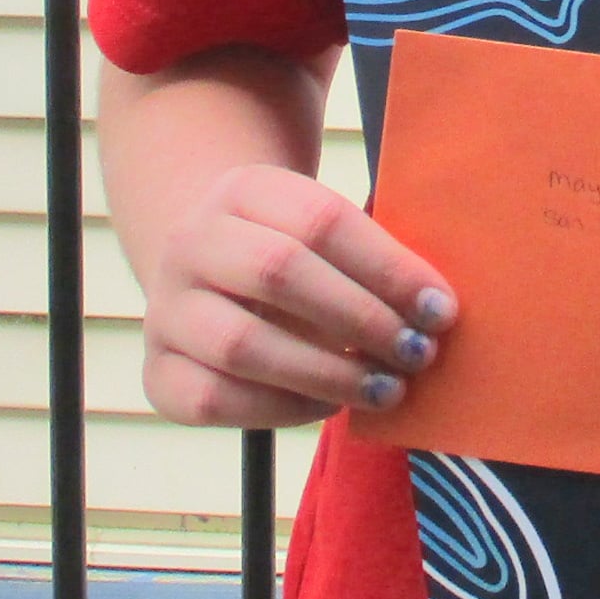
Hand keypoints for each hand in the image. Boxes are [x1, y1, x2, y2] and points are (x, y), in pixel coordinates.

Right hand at [142, 163, 457, 428]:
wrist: (210, 277)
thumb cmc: (298, 256)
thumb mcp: (326, 233)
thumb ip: (373, 257)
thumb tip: (436, 309)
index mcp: (244, 190)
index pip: (322, 220)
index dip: (389, 268)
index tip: (441, 309)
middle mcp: (192, 243)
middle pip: (279, 273)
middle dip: (361, 319)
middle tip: (418, 353)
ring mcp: (166, 310)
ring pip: (244, 345)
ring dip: (328, 374)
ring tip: (387, 388)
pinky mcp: (158, 374)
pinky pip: (219, 399)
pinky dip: (284, 408)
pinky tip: (331, 407)